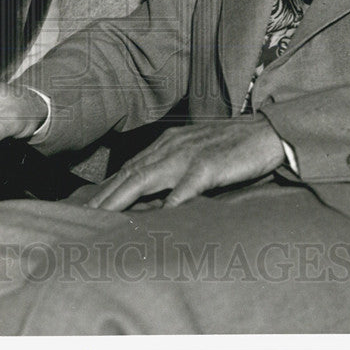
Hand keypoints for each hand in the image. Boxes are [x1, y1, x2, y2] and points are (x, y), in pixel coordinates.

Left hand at [86, 118, 286, 210]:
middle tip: (80, 216)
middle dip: (104, 196)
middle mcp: (172, 147)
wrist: (268, 131)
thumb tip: (154, 194)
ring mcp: (189, 155)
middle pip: (129, 174)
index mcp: (168, 143)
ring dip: (121, 199)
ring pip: (146, 179)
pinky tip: (155, 218)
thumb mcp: (197, 152)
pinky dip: (168, 203)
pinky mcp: (209, 166)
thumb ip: (174, 168)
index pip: (129, 168)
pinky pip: (184, 188)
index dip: (107, 187)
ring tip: (101, 218)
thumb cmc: (234, 146)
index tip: (86, 205)